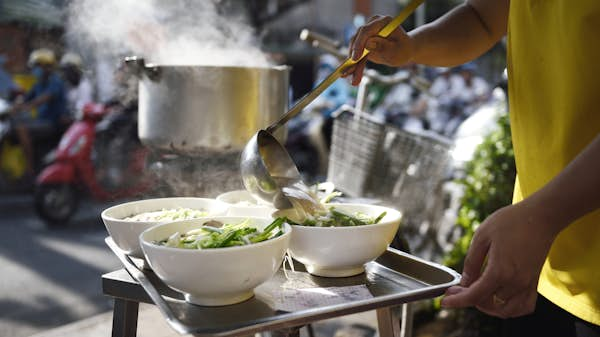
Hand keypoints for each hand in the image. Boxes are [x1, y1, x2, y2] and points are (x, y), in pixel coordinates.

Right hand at [342, 15, 414, 85]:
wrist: (405, 50)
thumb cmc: (404, 50)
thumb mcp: (397, 50)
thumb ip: (383, 46)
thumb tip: (367, 44)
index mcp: (382, 22)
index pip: (366, 31)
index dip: (359, 44)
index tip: (355, 59)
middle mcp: (372, 25)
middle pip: (357, 40)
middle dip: (353, 58)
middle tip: (348, 74)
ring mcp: (366, 34)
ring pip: (354, 49)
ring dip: (352, 66)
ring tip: (353, 81)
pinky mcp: (363, 43)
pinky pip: (356, 56)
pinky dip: (354, 67)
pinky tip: (353, 79)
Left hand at [441, 201, 559, 317]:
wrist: (540, 216)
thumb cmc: (511, 221)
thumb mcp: (482, 236)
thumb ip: (472, 262)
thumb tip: (464, 281)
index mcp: (500, 270)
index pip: (475, 296)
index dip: (457, 301)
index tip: (445, 301)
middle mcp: (515, 282)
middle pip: (488, 304)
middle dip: (469, 300)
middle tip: (458, 290)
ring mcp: (527, 284)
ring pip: (506, 311)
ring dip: (489, 308)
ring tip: (477, 294)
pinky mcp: (534, 282)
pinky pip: (524, 306)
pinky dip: (510, 309)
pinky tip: (498, 297)